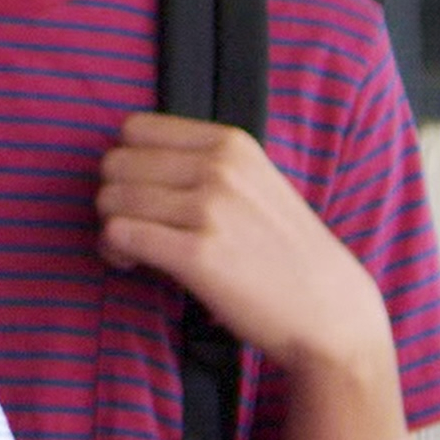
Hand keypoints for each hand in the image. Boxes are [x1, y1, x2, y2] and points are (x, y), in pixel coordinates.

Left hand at [98, 114, 397, 383]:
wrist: (329, 310)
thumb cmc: (281, 251)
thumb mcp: (253, 184)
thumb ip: (200, 165)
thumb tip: (126, 162)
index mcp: (231, 144)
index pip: (134, 129)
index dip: (126, 162)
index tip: (140, 191)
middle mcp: (220, 168)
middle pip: (114, 164)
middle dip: (113, 197)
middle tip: (134, 226)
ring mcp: (210, 209)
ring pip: (110, 199)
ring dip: (109, 227)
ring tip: (134, 250)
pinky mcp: (198, 254)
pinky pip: (118, 234)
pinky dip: (113, 251)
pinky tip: (132, 264)